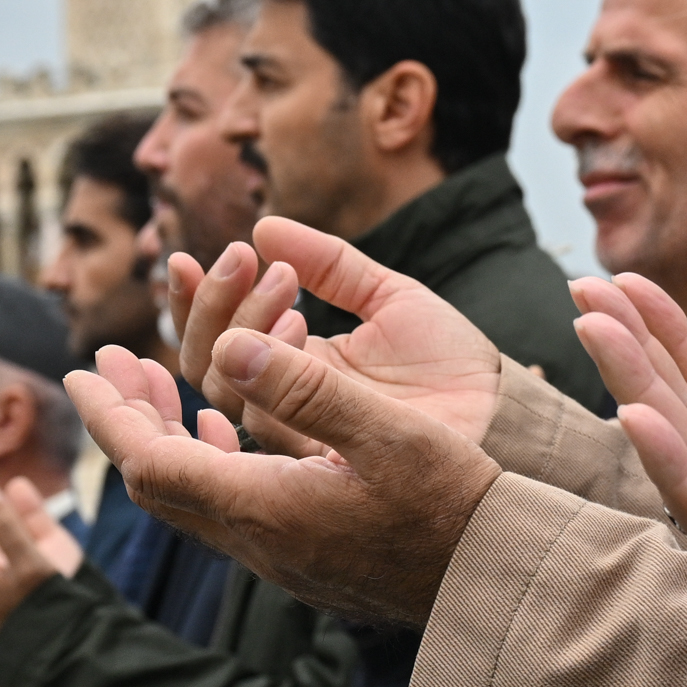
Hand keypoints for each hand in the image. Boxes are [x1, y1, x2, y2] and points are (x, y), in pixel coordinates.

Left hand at [71, 326, 500, 623]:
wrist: (492, 585)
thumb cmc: (453, 505)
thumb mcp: (388, 433)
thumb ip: (307, 389)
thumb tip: (225, 347)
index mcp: (265, 509)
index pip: (152, 463)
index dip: (111, 415)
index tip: (85, 367)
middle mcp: (257, 542)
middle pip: (158, 480)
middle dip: (127, 417)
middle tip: (110, 360)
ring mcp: (276, 556)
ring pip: (191, 492)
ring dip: (165, 433)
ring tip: (155, 379)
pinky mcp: (299, 557)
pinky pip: (225, 504)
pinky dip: (207, 455)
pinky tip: (222, 422)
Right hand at [171, 221, 504, 449]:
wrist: (504, 409)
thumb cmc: (451, 360)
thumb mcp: (389, 297)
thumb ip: (330, 263)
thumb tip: (263, 227)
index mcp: (293, 368)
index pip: (221, 339)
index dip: (195, 302)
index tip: (182, 258)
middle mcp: (286, 405)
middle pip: (210, 367)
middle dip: (209, 308)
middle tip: (235, 256)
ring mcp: (301, 434)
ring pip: (230, 393)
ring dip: (243, 325)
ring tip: (284, 281)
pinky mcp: (323, 460)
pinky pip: (269, 422)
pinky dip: (272, 368)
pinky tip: (296, 325)